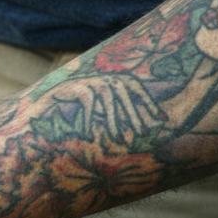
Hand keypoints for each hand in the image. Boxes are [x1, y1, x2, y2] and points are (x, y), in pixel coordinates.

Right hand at [49, 75, 165, 143]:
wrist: (56, 96)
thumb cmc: (85, 104)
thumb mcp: (106, 107)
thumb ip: (121, 113)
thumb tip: (141, 128)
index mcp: (118, 79)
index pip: (138, 90)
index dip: (150, 104)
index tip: (162, 120)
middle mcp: (108, 78)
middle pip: (125, 97)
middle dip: (134, 116)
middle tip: (142, 133)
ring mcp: (93, 81)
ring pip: (108, 103)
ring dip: (113, 123)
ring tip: (117, 140)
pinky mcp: (79, 88)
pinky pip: (88, 105)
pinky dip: (88, 121)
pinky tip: (88, 136)